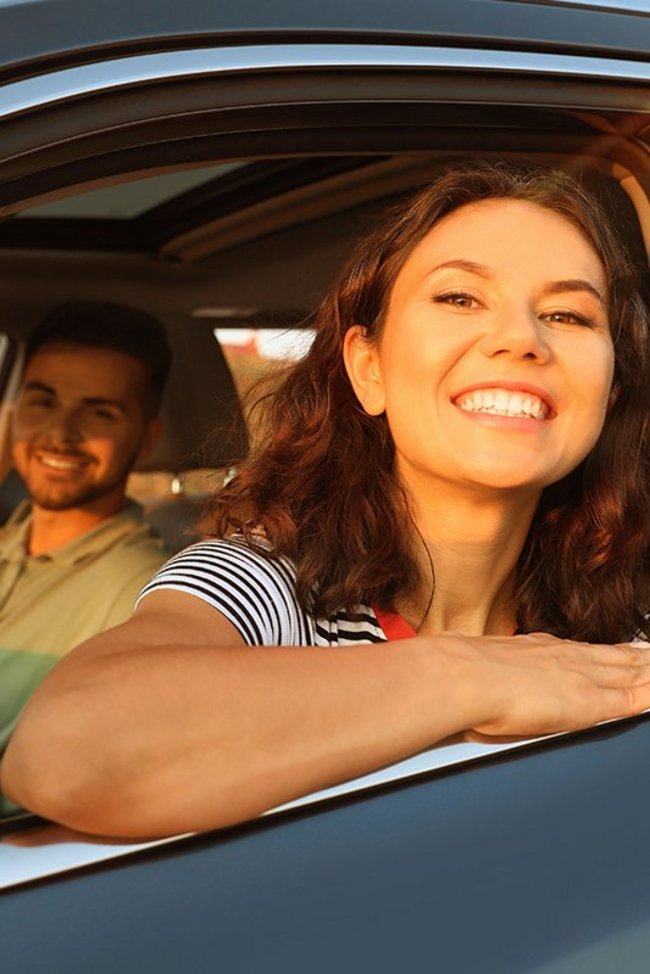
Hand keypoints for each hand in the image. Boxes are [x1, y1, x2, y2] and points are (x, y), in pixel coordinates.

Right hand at [436, 631, 649, 739]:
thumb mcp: (476, 660)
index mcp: (537, 648)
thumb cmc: (457, 674)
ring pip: (629, 672)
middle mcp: (563, 657)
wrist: (460, 678)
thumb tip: (458, 657)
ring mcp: (580, 677)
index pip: (582, 651)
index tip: (622, 650)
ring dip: (647, 670)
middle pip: (613, 657)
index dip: (606, 652)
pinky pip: (633, 699)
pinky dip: (649, 694)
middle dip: (637, 657)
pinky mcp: (590, 703)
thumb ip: (481, 663)